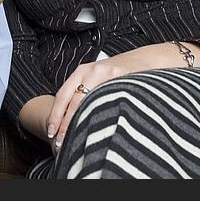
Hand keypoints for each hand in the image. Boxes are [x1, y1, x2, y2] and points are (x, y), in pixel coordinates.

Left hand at [46, 42, 199, 151]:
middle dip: (66, 123)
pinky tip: (103, 127)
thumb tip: (69, 121)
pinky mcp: (125, 79)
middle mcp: (93, 71)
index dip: (56, 115)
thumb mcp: (98, 77)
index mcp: (82, 71)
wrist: (148, 59)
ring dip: (83, 122)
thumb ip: (85, 93)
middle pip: (74, 101)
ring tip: (79, 139)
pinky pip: (111, 99)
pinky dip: (105, 114)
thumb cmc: (120, 73)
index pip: (63, 95)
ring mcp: (109, 75)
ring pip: (90, 102)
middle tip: (61, 141)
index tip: (51, 132)